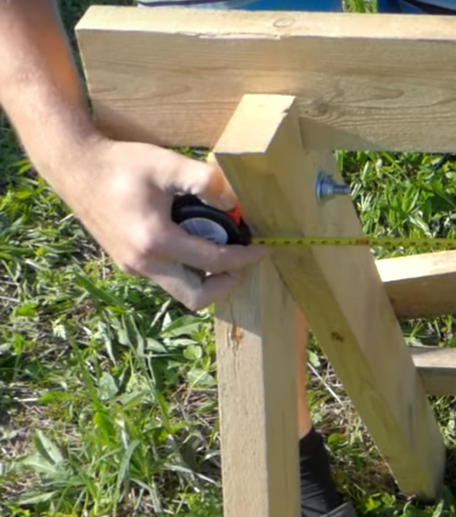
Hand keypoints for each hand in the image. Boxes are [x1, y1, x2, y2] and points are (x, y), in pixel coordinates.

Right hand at [56, 136, 269, 309]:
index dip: (246, 258)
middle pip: (197, 297)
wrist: (75, 167)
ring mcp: (132, 267)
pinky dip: (188, 270)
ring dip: (207, 279)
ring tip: (223, 251)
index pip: (214, 263)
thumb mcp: (166, 164)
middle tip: (244, 261)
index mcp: (155, 241)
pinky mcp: (127, 263)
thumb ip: (204, 180)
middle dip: (228, 284)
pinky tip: (197, 244)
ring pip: (181, 292)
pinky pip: (167, 279)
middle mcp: (143, 263)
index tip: (265, 248)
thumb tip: (235, 202)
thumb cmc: (121, 164)